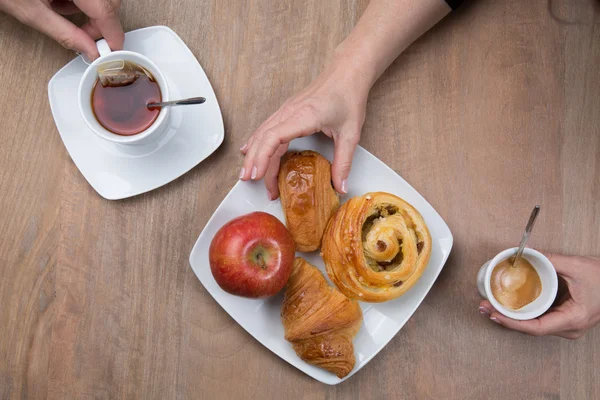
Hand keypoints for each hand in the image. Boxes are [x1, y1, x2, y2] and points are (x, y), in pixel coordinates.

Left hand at [0, 0, 122, 59]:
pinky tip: (61, 0)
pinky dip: (82, 0)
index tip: (111, 51)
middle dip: (100, 24)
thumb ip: (65, 34)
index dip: (112, 35)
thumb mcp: (33, 12)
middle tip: (85, 38)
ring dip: (90, 11)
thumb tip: (88, 50)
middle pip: (109, 4)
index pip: (105, 11)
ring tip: (61, 10)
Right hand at [239, 60, 370, 199]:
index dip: (262, 157)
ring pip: (262, 133)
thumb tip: (341, 187)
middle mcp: (290, 111)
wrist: (347, 72)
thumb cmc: (348, 96)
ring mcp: (286, 109)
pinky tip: (250, 150)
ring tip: (247, 173)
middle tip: (251, 182)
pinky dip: (257, 141)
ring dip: (253, 153)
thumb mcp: (350, 134)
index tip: (257, 174)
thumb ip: (343, 162)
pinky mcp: (287, 109)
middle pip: (263, 138)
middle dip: (254, 162)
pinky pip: (267, 127)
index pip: (273, 137)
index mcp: (304, 116)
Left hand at [479, 253, 599, 338]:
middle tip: (484, 306)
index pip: (536, 327)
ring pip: (534, 325)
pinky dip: (522, 312)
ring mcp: (567, 326)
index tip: (494, 313)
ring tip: (490, 305)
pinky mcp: (564, 319)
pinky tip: (506, 305)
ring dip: (511, 316)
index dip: (512, 322)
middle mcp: (569, 327)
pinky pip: (539, 319)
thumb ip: (551, 260)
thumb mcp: (577, 266)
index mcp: (573, 318)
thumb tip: (526, 254)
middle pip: (531, 328)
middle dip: (505, 318)